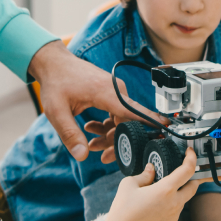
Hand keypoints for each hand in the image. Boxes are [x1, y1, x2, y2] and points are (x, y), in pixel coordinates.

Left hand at [29, 41, 164, 161]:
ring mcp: (115, 91)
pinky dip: (107, 126)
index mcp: (106, 92)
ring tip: (91, 144)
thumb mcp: (57, 112)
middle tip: (102, 156)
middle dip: (116, 142)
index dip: (150, 122)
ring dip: (109, 135)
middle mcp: (116, 90)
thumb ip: (70, 134)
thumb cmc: (56, 82)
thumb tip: (81, 155)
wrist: (54, 63)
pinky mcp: (111, 94)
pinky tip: (91, 130)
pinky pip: (117, 114)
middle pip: (127, 122)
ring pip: (122, 120)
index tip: (166, 130)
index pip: (134, 110)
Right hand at [98, 148, 205, 220]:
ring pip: (184, 200)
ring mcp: (174, 216)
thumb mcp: (129, 184)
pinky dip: (171, 204)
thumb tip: (151, 169)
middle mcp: (174, 203)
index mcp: (165, 190)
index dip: (191, 158)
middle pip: (193, 187)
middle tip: (181, 172)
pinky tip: (156, 204)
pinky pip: (176, 211)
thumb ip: (144, 174)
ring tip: (160, 190)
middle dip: (190, 178)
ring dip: (178, 192)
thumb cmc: (122, 210)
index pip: (188, 170)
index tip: (190, 153)